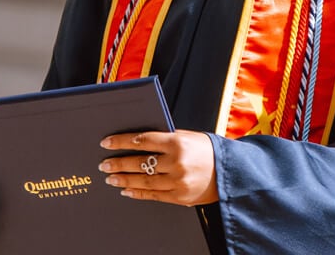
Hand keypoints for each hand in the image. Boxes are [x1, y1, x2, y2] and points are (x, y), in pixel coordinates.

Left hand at [98, 130, 218, 205]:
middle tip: (104, 164)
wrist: (230, 172)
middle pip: (140, 162)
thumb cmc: (206, 150)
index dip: (121, 141)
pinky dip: (138, 193)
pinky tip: (126, 191)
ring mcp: (178, 181)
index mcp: (177, 142)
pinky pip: (154, 195)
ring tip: (111, 179)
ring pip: (144, 181)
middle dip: (119, 163)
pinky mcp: (180, 197)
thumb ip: (164, 139)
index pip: (142, 140)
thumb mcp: (186, 137)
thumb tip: (136, 141)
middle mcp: (177, 162)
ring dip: (124, 180)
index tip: (106, 143)